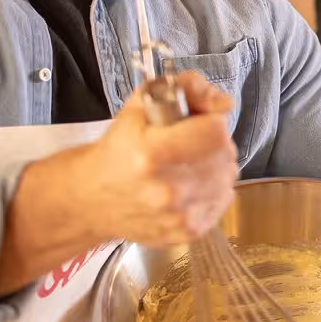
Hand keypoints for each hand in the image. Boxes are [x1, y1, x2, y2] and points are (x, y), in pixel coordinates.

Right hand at [55, 71, 238, 244]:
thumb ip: (186, 88)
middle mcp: (167, 190)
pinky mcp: (188, 233)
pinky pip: (223, 201)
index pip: (215, 132)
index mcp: (151, 154)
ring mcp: (179, 215)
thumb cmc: (118, 150)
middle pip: (225, 155)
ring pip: (228, 178)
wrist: (92, 198)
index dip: (210, 121)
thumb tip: (223, 102)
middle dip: (214, 143)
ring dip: (217, 167)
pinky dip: (214, 190)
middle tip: (193, 143)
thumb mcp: (140, 106)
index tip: (198, 123)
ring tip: (191, 164)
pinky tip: (192, 185)